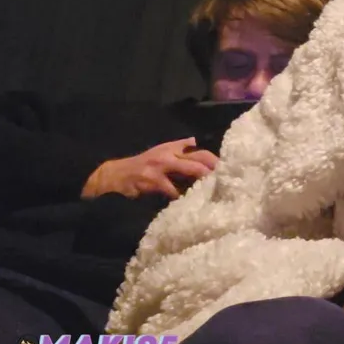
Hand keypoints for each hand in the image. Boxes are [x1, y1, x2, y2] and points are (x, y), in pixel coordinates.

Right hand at [81, 137, 217, 199]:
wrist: (114, 175)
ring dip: (203, 180)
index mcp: (173, 148)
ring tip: (215, 189)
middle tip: (228, 179)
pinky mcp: (153, 180)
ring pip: (190, 169)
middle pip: (199, 158)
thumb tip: (196, 141)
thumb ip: (179, 148)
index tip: (228, 168)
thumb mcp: (160, 152)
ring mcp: (161, 166)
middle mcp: (169, 153)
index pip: (200, 151)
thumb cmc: (142, 165)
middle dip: (214, 169)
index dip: (214, 160)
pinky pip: (173, 189)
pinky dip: (183, 196)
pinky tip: (190, 202)